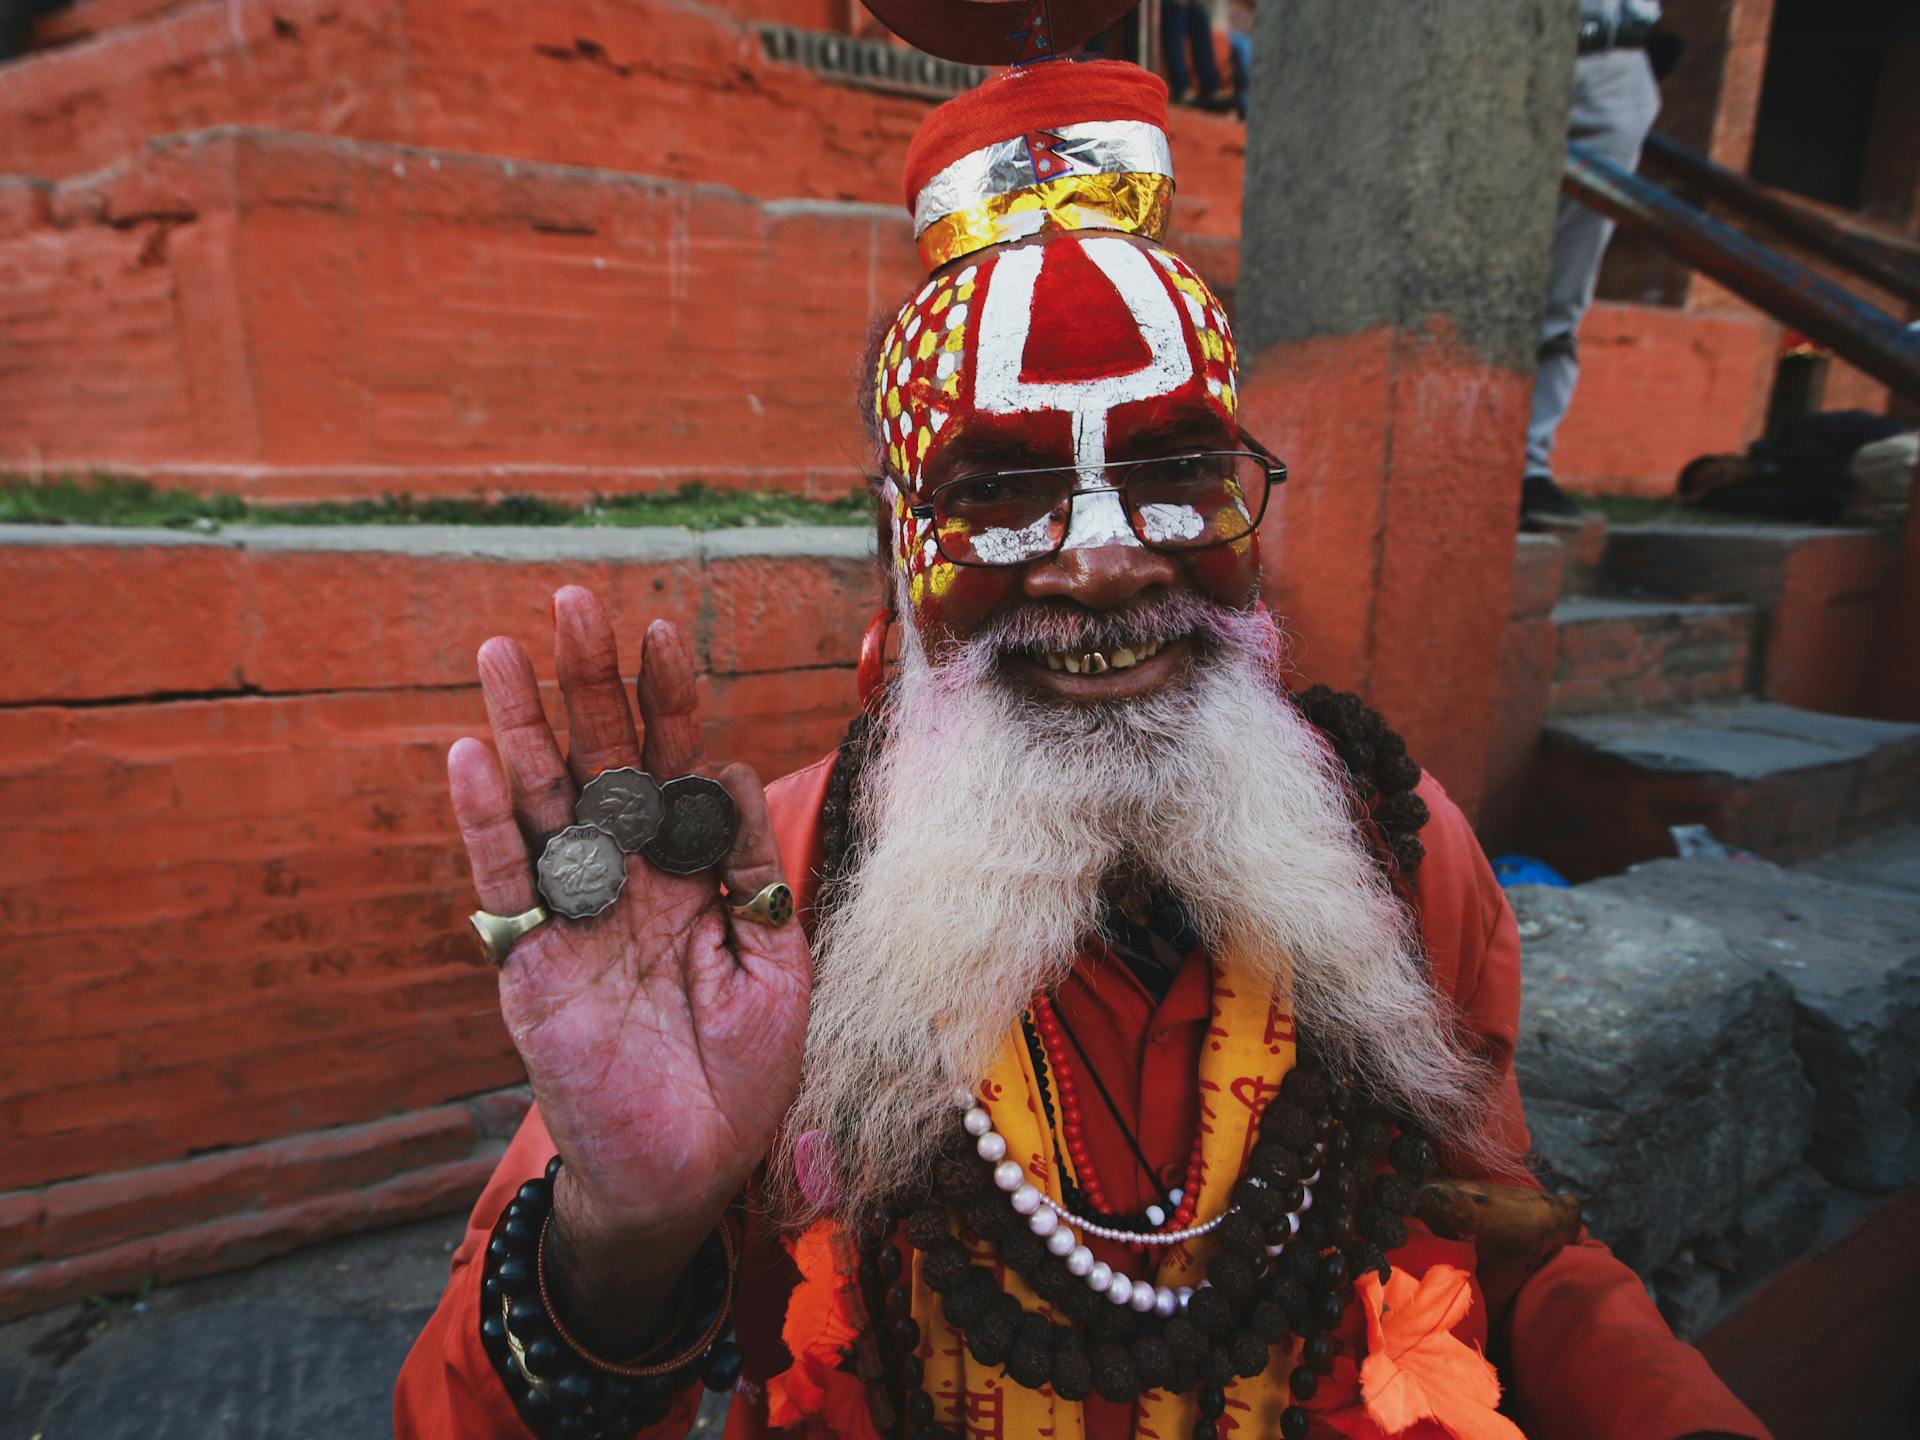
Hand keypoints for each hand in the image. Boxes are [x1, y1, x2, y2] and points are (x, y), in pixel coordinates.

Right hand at [447, 587, 812, 1347]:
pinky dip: (488, 821)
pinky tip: (474, 756)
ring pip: (542, 804)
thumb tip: (733, 767)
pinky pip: (507, 880)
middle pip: (603, 761)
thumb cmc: (744, 1072)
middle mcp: (629, 875)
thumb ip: (753, 868)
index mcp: (692, 869)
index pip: (677, 763)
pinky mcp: (530, 960)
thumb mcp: (776, 960)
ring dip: (522, 729)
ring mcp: (575, 911)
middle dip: (590, 684)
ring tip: (502, 652)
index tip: (664, 631)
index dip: (670, 700)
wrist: (691, 1170)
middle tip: (573, 603)